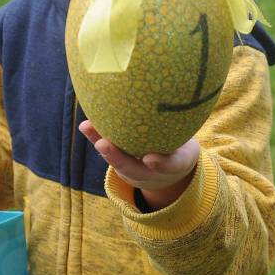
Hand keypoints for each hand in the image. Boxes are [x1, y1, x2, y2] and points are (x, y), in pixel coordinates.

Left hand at [79, 121, 197, 209]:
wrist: (169, 171)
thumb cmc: (180, 151)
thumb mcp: (188, 147)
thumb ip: (184, 137)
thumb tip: (184, 101)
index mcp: (176, 166)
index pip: (171, 166)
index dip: (161, 163)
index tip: (150, 159)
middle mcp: (152, 173)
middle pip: (133, 168)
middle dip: (117, 157)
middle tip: (103, 145)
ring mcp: (134, 169)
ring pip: (116, 160)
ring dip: (101, 144)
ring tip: (87, 127)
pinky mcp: (122, 162)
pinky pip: (109, 150)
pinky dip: (97, 137)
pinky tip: (86, 124)